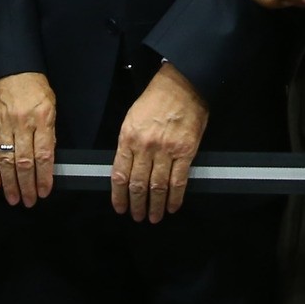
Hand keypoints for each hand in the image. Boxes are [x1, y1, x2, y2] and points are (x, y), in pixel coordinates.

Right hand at [0, 71, 56, 206]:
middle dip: (27, 185)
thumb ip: (49, 131)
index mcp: (42, 118)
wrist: (10, 67)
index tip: (44, 191)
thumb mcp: (50, 105)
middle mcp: (22, 123)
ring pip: (6, 160)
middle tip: (29, 201)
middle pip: (25, 162)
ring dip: (10, 183)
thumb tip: (47, 159)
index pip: (44, 154)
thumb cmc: (33, 85)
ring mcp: (3, 124)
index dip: (44, 176)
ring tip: (14, 198)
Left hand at [111, 63, 207, 222]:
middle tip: (137, 217)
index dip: (119, 196)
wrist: (181, 86)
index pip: (119, 174)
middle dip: (136, 204)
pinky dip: (175, 197)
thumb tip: (127, 169)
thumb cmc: (155, 100)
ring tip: (154, 217)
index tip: (120, 208)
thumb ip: (128, 144)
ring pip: (158, 186)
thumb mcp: (132, 118)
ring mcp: (166, 150)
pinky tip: (172, 207)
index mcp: (128, 138)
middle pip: (138, 184)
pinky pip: (179, 180)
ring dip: (155, 205)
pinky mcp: (186, 152)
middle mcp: (145, 146)